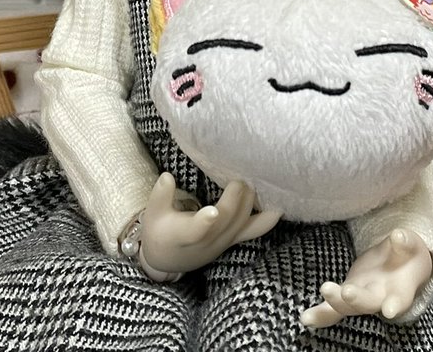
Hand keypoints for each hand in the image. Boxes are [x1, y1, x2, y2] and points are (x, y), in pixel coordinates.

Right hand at [138, 173, 279, 277]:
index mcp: (185, 235)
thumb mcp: (152, 214)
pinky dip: (269, 218)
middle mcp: (208, 241)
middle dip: (237, 198)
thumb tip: (167, 177)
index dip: (205, 222)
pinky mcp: (234, 240)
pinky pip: (256, 230)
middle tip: (241, 173)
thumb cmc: (159, 231)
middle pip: (228, 221)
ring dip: (252, 202)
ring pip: (244, 223)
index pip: (196, 231)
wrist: (168, 259)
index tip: (213, 212)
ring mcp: (224, 241)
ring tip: (259, 179)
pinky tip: (280, 202)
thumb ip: (160, 196)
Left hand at [301, 228, 432, 327]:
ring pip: (348, 307)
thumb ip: (405, 243)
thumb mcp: (410, 246)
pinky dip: (320, 315)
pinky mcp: (348, 295)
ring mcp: (362, 298)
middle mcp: (380, 298)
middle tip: (347, 292)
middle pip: (368, 303)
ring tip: (325, 288)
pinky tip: (306, 319)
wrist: (402, 266)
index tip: (389, 311)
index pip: (400, 299)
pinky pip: (334, 309)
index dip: (395, 305)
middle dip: (357, 300)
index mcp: (400, 288)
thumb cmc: (407, 255)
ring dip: (335, 301)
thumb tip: (399, 236)